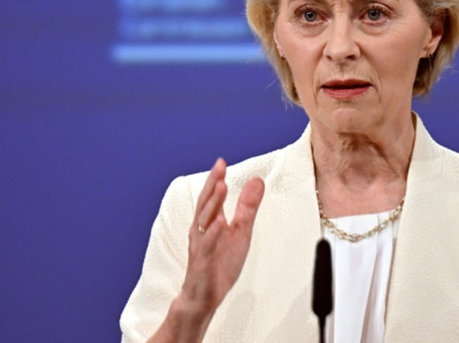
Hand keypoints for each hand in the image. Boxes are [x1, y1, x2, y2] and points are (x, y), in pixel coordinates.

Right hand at [164, 158, 264, 338]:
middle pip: (206, 203)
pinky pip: (207, 246)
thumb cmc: (219, 262)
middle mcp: (201, 231)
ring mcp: (201, 246)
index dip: (216, 179)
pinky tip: (219, 222)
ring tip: (221, 186)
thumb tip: (257, 181)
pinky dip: (212, 233)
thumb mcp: (240, 231)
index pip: (212, 197)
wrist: (204, 296)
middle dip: (212, 184)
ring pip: (204, 221)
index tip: (221, 162)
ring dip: (213, 203)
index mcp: (209, 222)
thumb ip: (247, 207)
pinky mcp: (203, 262)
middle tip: (219, 166)